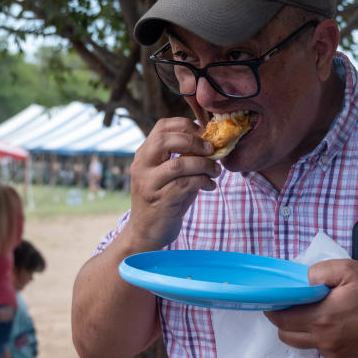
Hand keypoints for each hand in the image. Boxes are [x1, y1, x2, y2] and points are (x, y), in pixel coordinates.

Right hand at [125, 117, 220, 249]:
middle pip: (165, 140)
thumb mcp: (169, 175)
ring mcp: (149, 183)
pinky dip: (203, 181)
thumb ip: (183, 158)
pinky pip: (186, 184)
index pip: (161, 127)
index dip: (185, 125)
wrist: (146, 233)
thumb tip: (212, 144)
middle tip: (212, 149)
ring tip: (216, 171)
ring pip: (179, 164)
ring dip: (204, 165)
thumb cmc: (163, 201)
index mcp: (144, 155)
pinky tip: (210, 186)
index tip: (204, 133)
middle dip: (193, 141)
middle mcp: (142, 166)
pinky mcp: (160, 200)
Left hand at [264, 259, 357, 357]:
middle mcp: (323, 339)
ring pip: (300, 343)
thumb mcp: (349, 270)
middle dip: (283, 318)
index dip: (274, 306)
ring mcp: (333, 352)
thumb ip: (319, 272)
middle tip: (294, 303)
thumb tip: (301, 281)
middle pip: (285, 334)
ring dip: (299, 328)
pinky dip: (317, 336)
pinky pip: (319, 348)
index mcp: (322, 317)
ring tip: (313, 311)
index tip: (275, 297)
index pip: (281, 318)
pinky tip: (332, 322)